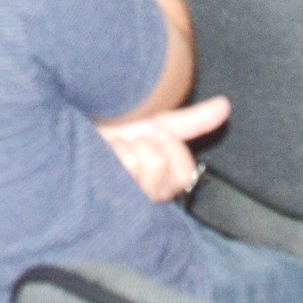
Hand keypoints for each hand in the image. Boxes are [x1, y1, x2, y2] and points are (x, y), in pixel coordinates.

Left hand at [96, 98, 231, 202]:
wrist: (77, 119)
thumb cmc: (117, 124)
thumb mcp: (156, 121)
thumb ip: (192, 121)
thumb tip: (225, 106)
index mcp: (162, 179)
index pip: (184, 173)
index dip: (172, 149)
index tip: (157, 134)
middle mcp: (145, 193)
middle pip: (163, 171)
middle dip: (148, 145)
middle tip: (132, 139)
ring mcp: (123, 196)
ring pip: (142, 169)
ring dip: (128, 148)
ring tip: (114, 146)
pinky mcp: (102, 196)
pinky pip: (119, 170)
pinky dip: (112, 153)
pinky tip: (102, 153)